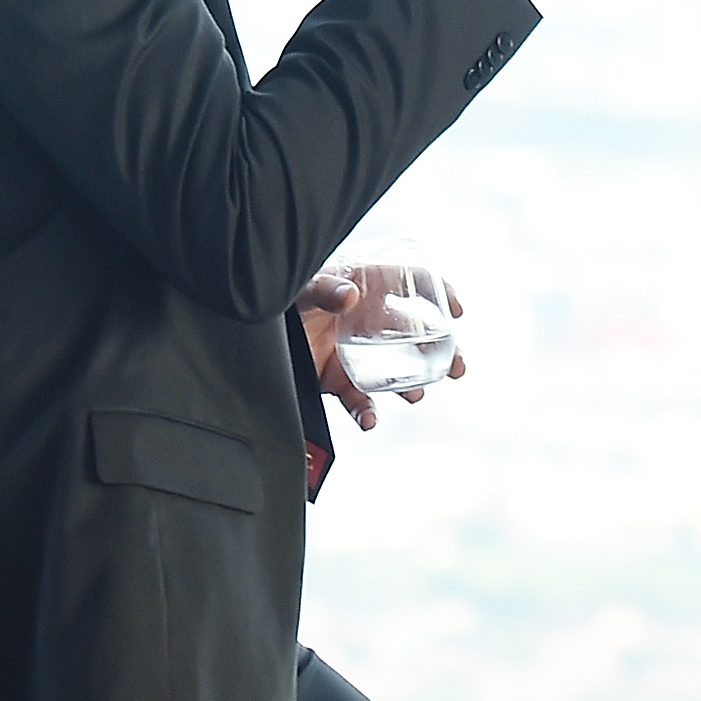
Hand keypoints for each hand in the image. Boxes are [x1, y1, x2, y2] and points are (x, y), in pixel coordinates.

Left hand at [295, 272, 469, 429]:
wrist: (243, 334)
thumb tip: (349, 296)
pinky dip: (367, 412)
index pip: (413, 281)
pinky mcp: (337, 380)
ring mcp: (355, 351)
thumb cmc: (278, 299)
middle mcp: (366, 319)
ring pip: (396, 371)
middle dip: (443, 352)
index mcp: (365, 286)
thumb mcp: (300, 289)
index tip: (456, 311)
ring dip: (412, 385)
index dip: (440, 292)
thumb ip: (323, 289)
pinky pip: (360, 399)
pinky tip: (369, 419)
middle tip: (457, 369)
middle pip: (417, 333)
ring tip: (416, 394)